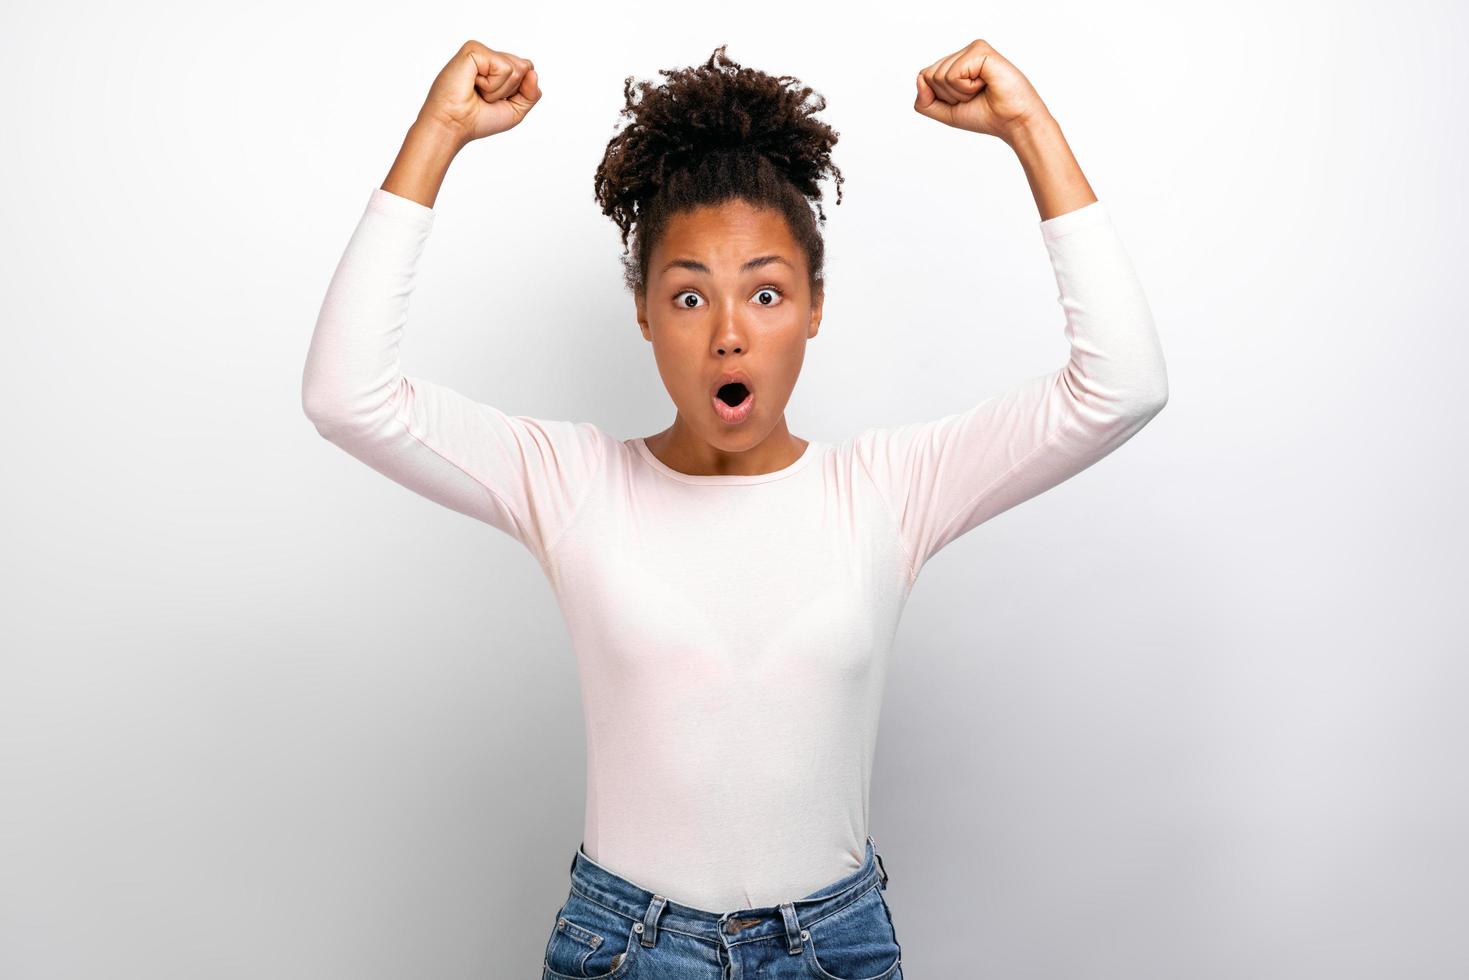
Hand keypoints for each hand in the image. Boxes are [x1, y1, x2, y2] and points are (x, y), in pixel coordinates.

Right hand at [416, 39, 540, 146]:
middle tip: (485, 97)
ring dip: (499, 90)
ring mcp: (481, 52)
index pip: (528, 70)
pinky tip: (473, 84)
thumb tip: (533, 72)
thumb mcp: (516, 110)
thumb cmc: (478, 120)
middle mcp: (490, 57)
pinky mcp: (473, 50)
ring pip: (517, 68)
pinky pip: (503, 67)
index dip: (519, 91)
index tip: (497, 101)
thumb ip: (531, 94)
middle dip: (510, 90)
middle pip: (525, 67)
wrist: (454, 125)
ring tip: (478, 91)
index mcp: (497, 68)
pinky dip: (492, 85)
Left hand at [914, 39, 1050, 142]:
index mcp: (954, 65)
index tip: (963, 101)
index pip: (924, 78)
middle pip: (929, 76)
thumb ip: (924, 101)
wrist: (1012, 121)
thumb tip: (919, 78)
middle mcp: (962, 54)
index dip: (939, 97)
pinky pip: (953, 74)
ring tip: (980, 90)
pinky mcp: (980, 50)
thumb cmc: (985, 116)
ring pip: (939, 75)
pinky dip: (966, 88)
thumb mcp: (946, 113)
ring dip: (959, 93)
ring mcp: (971, 50)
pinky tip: (985, 84)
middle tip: (974, 96)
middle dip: (948, 96)